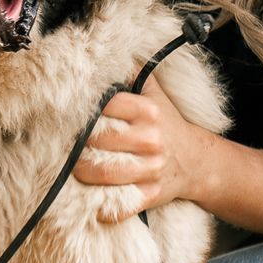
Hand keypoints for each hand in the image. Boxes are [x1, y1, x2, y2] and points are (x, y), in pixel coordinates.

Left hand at [74, 74, 209, 223]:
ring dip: (82, 173)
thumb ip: (132, 74)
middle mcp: (150, 139)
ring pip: (103, 173)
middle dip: (78, 144)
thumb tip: (104, 55)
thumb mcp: (155, 94)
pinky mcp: (150, 194)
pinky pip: (121, 205)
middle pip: (98, 140)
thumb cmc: (167, 124)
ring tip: (75, 168)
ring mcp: (150, 169)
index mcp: (148, 111)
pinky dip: (104, 208)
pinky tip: (93, 201)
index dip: (85, 112)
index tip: (71, 116)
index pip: (106, 107)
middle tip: (66, 145)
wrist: (196, 161)